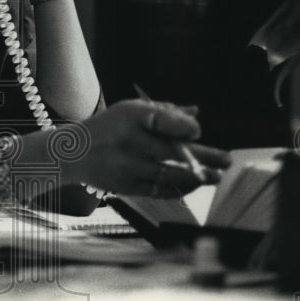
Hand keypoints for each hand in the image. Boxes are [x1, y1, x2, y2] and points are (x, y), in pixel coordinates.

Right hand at [64, 99, 231, 197]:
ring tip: (216, 176)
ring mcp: (126, 165)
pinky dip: (179, 188)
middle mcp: (128, 140)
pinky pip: (159, 189)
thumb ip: (163, 111)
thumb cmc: (109, 127)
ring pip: (168, 173)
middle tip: (226, 161)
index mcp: (130, 115)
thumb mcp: (131, 111)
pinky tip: (194, 185)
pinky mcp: (125, 186)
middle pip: (172, 150)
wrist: (73, 152)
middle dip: (203, 157)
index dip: (183, 126)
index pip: (162, 120)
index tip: (198, 131)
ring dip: (197, 177)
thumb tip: (196, 113)